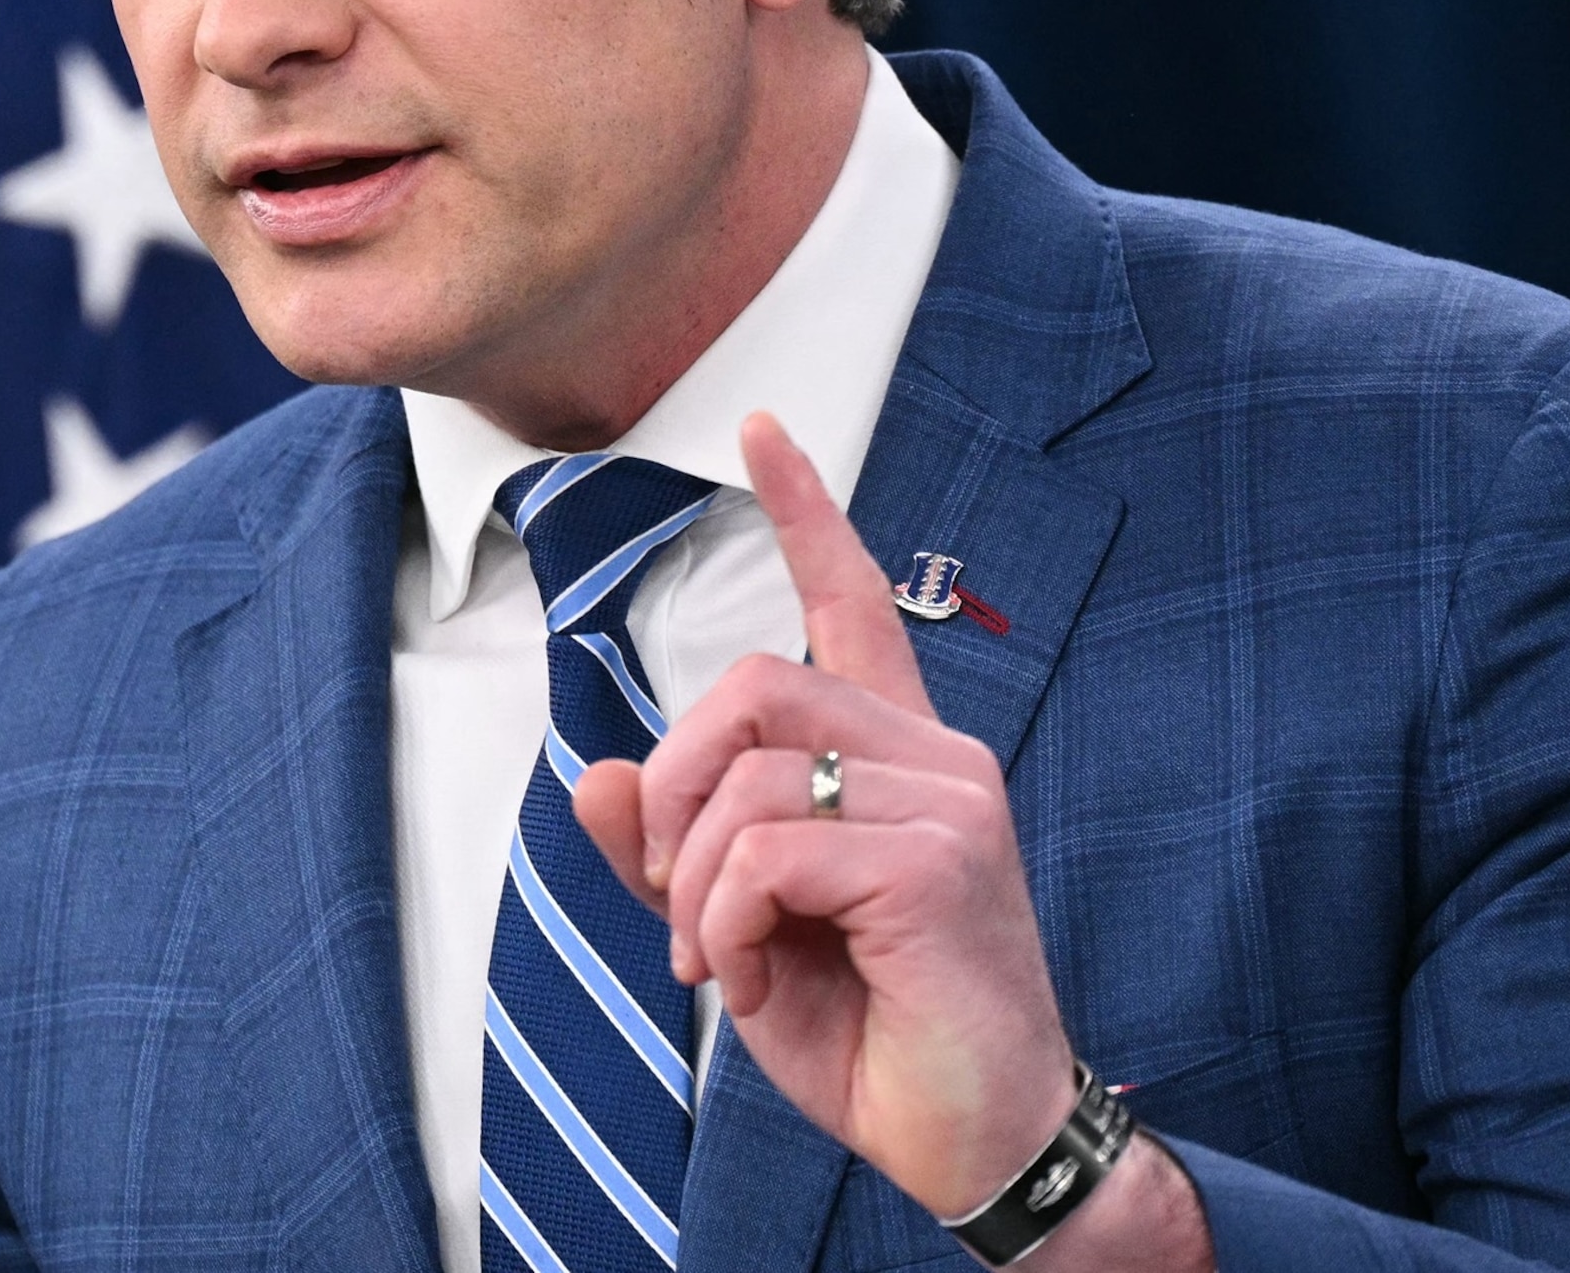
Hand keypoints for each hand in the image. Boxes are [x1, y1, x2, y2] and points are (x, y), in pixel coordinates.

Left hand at [569, 415, 1209, 1265]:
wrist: (978, 1140)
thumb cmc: (876, 1032)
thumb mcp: (744, 933)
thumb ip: (670, 853)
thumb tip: (591, 772)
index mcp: (899, 756)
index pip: (853, 600)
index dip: (804, 512)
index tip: (759, 429)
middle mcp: (937, 756)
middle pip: (753, 685)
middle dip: (672, 789)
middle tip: (670, 894)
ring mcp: (948, 802)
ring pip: (749, 773)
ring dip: (693, 884)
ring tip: (720, 963)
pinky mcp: (937, 863)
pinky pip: (768, 850)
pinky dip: (721, 925)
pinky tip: (749, 983)